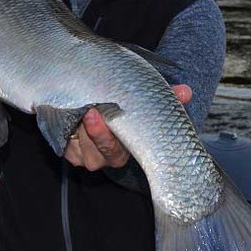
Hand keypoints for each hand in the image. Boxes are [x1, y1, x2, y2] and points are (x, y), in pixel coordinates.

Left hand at [64, 84, 192, 170]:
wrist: (100, 107)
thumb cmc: (126, 109)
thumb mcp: (144, 101)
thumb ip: (165, 96)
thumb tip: (186, 91)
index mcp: (126, 151)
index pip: (114, 150)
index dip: (103, 135)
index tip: (96, 114)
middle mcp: (106, 158)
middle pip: (94, 150)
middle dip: (89, 130)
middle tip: (86, 108)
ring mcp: (86, 156)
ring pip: (78, 146)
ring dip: (76, 127)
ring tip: (78, 106)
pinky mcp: (70, 153)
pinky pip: (65, 145)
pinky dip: (65, 128)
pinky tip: (69, 113)